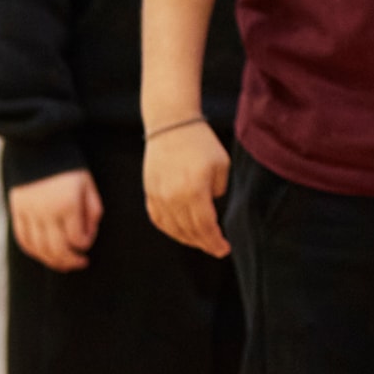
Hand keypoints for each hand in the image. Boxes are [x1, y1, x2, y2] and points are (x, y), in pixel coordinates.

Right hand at [8, 169, 102, 271]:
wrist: (38, 145)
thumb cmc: (69, 165)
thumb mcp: (88, 184)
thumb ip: (92, 210)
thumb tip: (89, 233)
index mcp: (68, 204)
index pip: (77, 239)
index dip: (85, 244)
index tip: (89, 239)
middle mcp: (46, 212)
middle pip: (57, 249)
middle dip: (71, 261)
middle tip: (80, 263)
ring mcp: (29, 213)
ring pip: (39, 249)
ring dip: (52, 261)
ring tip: (63, 263)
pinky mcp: (16, 211)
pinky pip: (23, 239)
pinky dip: (33, 251)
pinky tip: (43, 254)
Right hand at [143, 120, 231, 256]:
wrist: (170, 124)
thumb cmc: (200, 142)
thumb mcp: (221, 165)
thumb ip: (219, 192)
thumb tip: (211, 207)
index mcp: (195, 191)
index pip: (206, 227)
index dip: (215, 242)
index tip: (224, 249)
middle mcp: (174, 197)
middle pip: (190, 232)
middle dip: (205, 244)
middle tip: (215, 248)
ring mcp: (159, 196)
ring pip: (173, 229)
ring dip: (188, 239)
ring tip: (201, 241)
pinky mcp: (149, 192)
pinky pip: (158, 219)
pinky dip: (170, 229)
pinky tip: (181, 231)